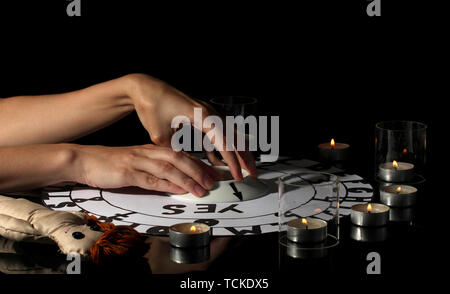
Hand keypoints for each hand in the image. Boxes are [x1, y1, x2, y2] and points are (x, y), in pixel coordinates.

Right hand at [71, 144, 219, 196]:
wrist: (82, 159)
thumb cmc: (109, 164)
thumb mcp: (135, 163)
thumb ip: (154, 171)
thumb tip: (176, 181)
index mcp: (150, 149)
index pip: (180, 154)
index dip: (198, 163)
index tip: (212, 172)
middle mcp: (147, 153)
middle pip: (179, 158)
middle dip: (199, 170)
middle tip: (213, 181)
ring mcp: (137, 161)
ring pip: (169, 168)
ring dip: (188, 178)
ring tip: (202, 188)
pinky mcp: (127, 172)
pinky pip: (151, 179)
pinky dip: (168, 185)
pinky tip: (180, 190)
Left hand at [126, 74, 256, 180]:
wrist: (146, 88)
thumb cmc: (152, 106)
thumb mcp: (161, 136)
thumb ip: (176, 154)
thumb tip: (186, 172)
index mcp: (203, 116)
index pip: (225, 143)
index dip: (233, 162)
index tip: (238, 176)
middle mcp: (210, 112)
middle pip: (234, 137)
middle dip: (245, 157)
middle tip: (253, 174)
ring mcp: (208, 112)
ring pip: (229, 135)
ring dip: (236, 152)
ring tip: (243, 168)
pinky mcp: (202, 115)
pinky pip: (216, 133)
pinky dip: (218, 148)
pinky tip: (217, 161)